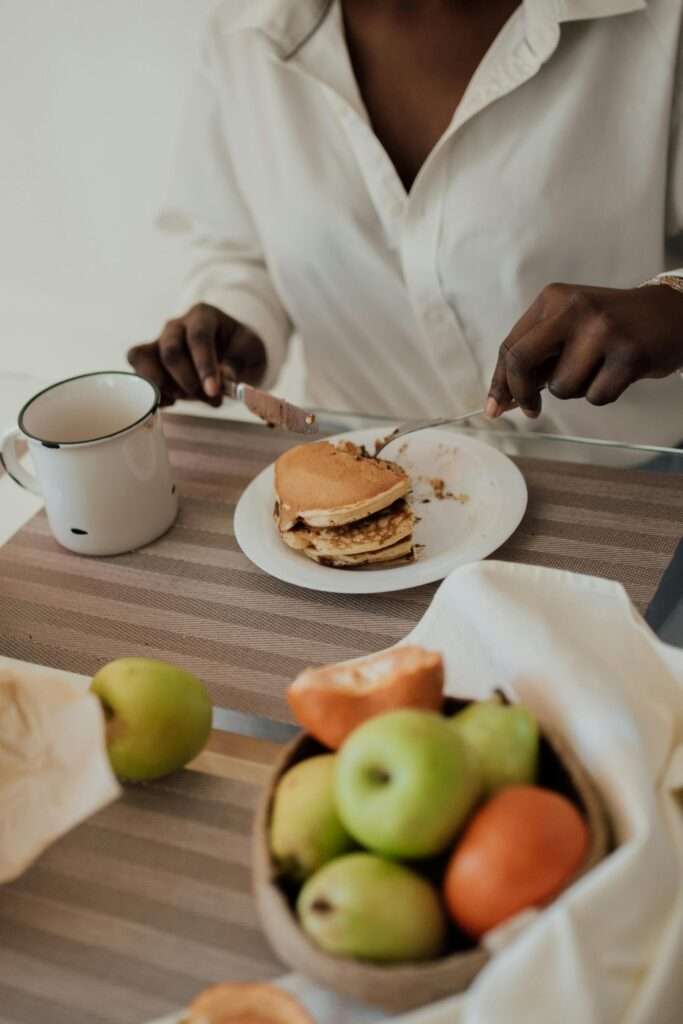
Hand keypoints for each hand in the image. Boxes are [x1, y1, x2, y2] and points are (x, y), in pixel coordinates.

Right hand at [128, 303, 266, 405]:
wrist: (232, 354)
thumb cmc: (240, 349)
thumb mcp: (249, 351)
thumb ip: (236, 362)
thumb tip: (223, 378)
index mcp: (203, 316)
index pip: (198, 337)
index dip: (204, 366)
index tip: (214, 390)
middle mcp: (176, 326)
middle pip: (170, 352)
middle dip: (188, 381)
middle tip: (211, 399)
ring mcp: (159, 343)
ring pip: (144, 359)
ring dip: (165, 387)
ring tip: (188, 398)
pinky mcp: (150, 362)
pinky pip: (139, 374)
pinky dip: (153, 392)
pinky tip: (171, 401)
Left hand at [486, 283, 682, 417]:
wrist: (669, 315)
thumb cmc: (610, 328)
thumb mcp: (568, 328)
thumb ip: (536, 358)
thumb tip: (500, 401)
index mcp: (553, 299)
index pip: (510, 346)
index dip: (500, 382)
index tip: (495, 408)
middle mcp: (574, 308)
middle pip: (521, 361)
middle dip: (520, 393)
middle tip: (531, 409)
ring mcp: (603, 329)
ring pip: (561, 387)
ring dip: (575, 390)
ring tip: (597, 369)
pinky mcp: (629, 353)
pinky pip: (595, 396)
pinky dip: (602, 394)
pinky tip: (617, 373)